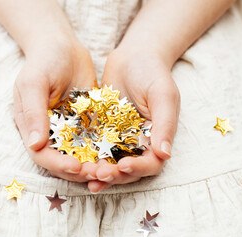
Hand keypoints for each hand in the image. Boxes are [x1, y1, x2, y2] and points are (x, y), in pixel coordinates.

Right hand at [14, 33, 99, 181]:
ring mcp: (69, 129)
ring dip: (94, 164)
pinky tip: (118, 154)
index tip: (76, 166)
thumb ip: (34, 113)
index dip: (58, 164)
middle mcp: (50, 133)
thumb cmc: (43, 61)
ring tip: (111, 168)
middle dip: (80, 170)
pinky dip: (104, 150)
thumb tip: (34, 144)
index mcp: (32, 127)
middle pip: (62, 161)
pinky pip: (95, 141)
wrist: (63, 46)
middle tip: (100, 173)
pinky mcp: (85, 124)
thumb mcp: (33, 83)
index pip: (42, 155)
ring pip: (80, 155)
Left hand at [88, 48, 179, 192]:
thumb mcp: (163, 95)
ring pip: (110, 162)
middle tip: (98, 174)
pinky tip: (75, 161)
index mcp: (157, 137)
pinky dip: (88, 157)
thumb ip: (165, 124)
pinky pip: (95, 147)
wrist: (133, 56)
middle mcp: (139, 142)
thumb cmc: (153, 73)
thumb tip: (165, 154)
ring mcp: (120, 138)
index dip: (138, 168)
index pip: (151, 163)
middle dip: (114, 175)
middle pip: (128, 169)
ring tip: (85, 174)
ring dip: (99, 171)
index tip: (123, 165)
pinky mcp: (103, 131)